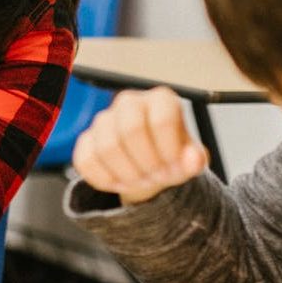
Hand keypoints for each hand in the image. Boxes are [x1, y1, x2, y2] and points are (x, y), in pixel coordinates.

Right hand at [72, 86, 208, 203]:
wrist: (151, 164)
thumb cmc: (172, 154)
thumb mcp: (190, 159)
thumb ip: (195, 159)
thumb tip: (194, 160)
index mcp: (161, 100)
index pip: (162, 120)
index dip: (168, 152)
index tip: (174, 168)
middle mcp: (130, 102)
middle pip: (131, 130)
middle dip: (146, 163)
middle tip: (157, 178)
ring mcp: (104, 120)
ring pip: (107, 147)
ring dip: (127, 174)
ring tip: (142, 181)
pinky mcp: (86, 140)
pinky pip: (87, 162)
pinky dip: (106, 180)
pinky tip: (122, 182)